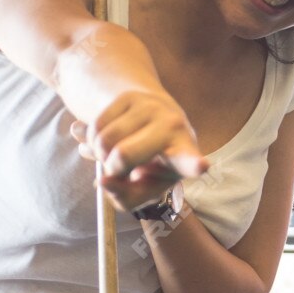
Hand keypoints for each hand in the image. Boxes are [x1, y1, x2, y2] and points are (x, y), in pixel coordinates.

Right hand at [70, 91, 206, 212]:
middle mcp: (173, 127)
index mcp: (185, 156)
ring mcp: (152, 108)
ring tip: (115, 157)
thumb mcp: (145, 190)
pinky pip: (96, 125)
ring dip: (99, 155)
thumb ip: (125, 196)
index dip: (195, 165)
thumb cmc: (154, 167)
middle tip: (120, 171)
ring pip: (104, 140)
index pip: (191, 161)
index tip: (201, 166)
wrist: (153, 127)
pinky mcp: (130, 96)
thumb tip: (103, 181)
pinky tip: (108, 143)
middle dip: (111, 169)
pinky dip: (92, 141)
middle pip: (123, 155)